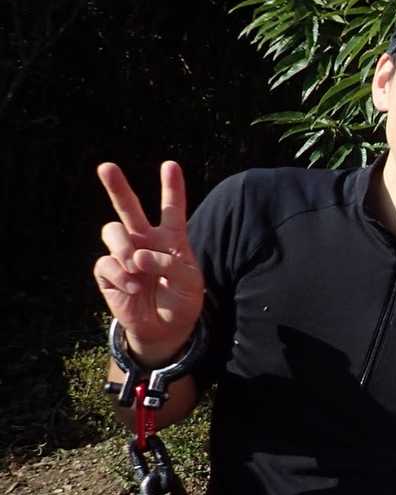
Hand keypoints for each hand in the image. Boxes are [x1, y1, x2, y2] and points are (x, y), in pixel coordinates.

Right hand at [93, 161, 203, 364]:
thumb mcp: (190, 282)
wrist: (165, 329)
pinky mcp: (108, 273)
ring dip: (123, 247)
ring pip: (111, 231)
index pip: (172, 209)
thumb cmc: (181, 301)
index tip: (170, 165)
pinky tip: (134, 288)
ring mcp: (124, 255)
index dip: (171, 187)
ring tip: (136, 265)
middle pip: (129, 208)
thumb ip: (170, 264)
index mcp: (171, 239)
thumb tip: (138, 257)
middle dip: (117, 186)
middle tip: (106, 166)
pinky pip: (106, 263)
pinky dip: (121, 275)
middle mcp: (145, 241)